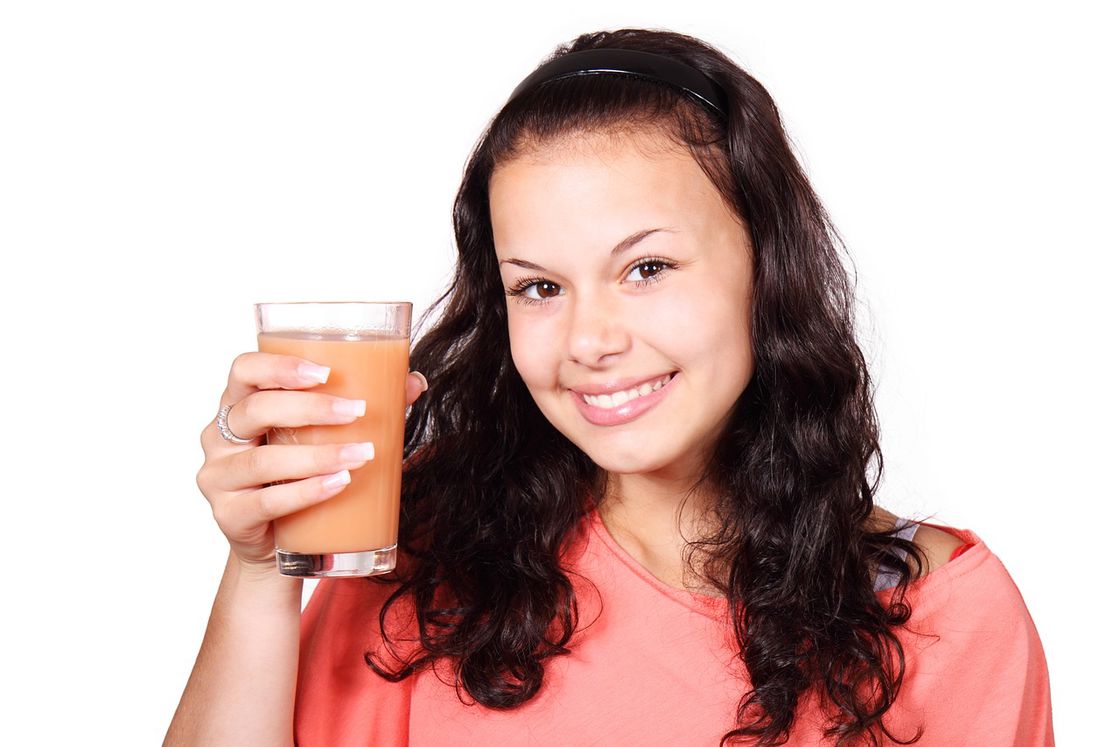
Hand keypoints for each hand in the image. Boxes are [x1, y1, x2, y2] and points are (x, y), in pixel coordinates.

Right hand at [196, 352, 427, 573]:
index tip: (325, 372)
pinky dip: (306, 492)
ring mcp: (218, 477)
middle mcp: (218, 437)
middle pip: (254, 409)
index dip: (279, 366)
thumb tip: (414, 382)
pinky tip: (338, 483)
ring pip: (262, 460)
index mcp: (238, 404)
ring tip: (360, 455)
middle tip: (356, 411)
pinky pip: (266, 502)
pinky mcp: (229, 516)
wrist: (277, 544)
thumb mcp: (323, 435)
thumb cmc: (298, 474)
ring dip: (317, 455)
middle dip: (309, 408)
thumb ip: (362, 404)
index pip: (244, 370)